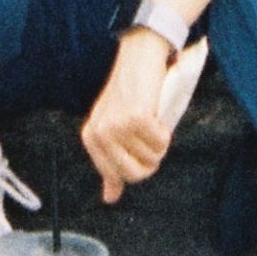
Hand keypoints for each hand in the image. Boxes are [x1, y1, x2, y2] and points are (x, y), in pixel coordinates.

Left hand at [79, 27, 204, 201]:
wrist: (138, 57)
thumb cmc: (130, 94)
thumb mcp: (114, 128)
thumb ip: (111, 164)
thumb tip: (110, 198)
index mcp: (91, 138)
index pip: (119, 176)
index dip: (139, 166)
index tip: (142, 148)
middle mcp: (100, 133)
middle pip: (136, 173)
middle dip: (152, 160)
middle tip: (153, 139)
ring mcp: (116, 125)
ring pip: (152, 158)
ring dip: (160, 142)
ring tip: (153, 121)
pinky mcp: (135, 117)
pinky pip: (160, 142)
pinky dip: (165, 132)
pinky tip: (157, 114)